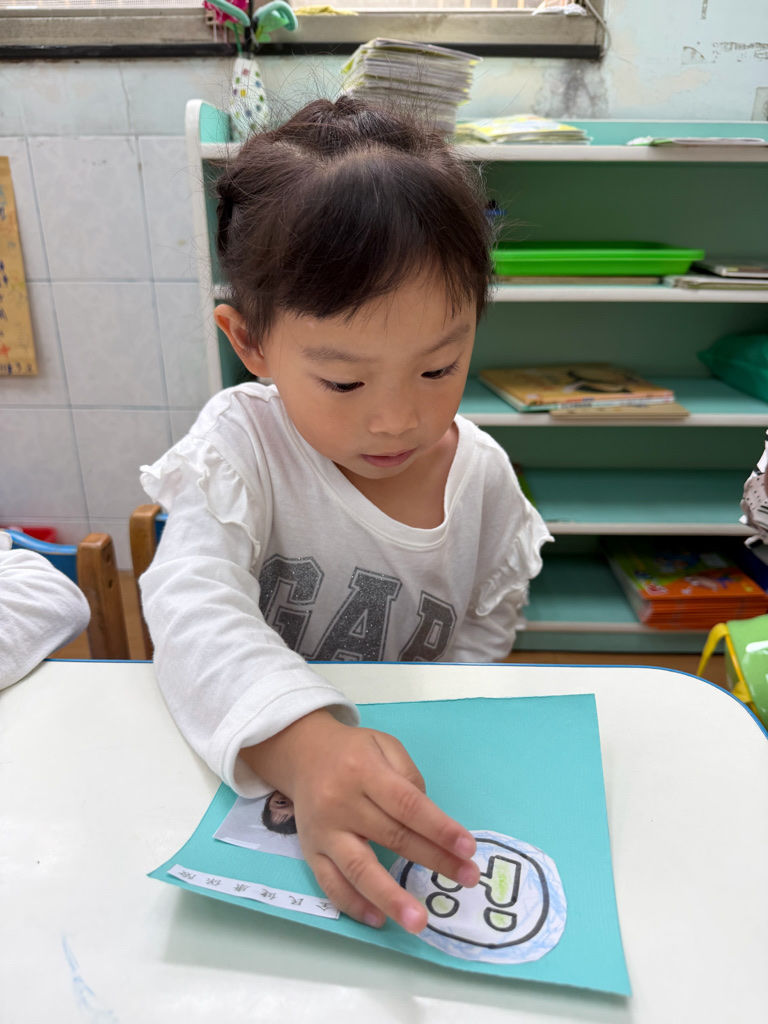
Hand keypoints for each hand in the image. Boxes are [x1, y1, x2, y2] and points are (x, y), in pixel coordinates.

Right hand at [242, 709, 478, 931]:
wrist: (302, 754)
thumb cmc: (353, 752)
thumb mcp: (384, 745)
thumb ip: (409, 778)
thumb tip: (429, 822)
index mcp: (364, 772)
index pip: (407, 804)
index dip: (439, 828)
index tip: (468, 849)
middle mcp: (341, 803)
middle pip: (392, 837)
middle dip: (433, 860)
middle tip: (467, 879)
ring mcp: (323, 831)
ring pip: (358, 869)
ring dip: (390, 898)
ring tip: (418, 921)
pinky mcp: (309, 852)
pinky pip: (330, 884)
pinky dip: (353, 905)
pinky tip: (378, 919)